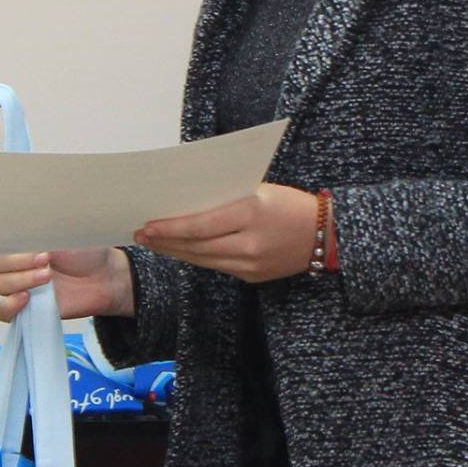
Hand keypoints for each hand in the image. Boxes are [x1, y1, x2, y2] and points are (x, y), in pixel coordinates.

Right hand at [0, 245, 131, 322]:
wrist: (105, 277)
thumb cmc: (85, 252)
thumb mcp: (63, 235)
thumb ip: (40, 236)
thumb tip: (23, 239)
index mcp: (21, 245)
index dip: (14, 250)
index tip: (41, 250)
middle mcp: (17, 266)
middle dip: (19, 264)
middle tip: (47, 263)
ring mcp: (20, 288)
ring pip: (0, 286)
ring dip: (19, 281)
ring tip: (47, 279)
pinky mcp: (27, 310)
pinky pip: (3, 313)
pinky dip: (9, 306)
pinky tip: (26, 299)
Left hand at [132, 183, 320, 281]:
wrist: (326, 234)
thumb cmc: (289, 203)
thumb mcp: (258, 189)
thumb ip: (224, 198)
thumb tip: (184, 202)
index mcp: (251, 213)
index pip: (200, 225)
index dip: (170, 228)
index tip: (147, 225)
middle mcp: (250, 243)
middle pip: (196, 246)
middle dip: (165, 241)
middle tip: (141, 234)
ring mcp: (251, 264)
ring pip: (203, 260)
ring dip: (175, 251)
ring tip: (154, 243)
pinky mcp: (252, 276)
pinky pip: (216, 266)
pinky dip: (195, 258)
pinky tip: (180, 250)